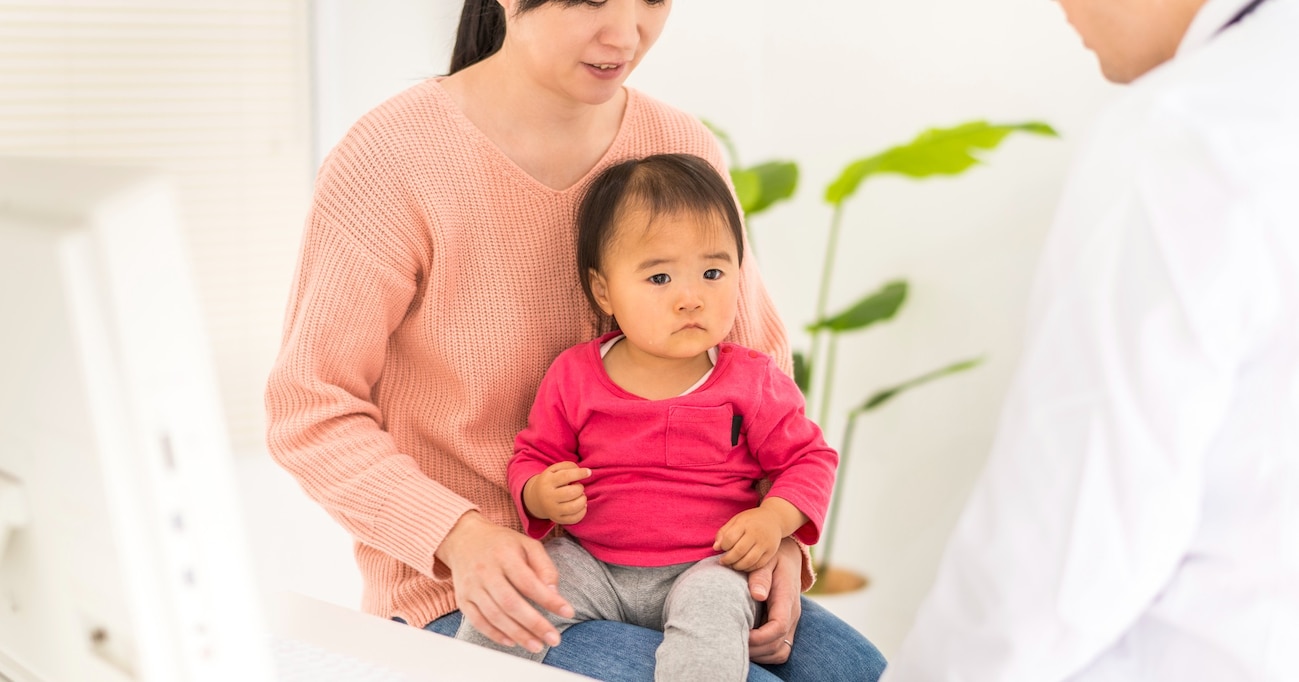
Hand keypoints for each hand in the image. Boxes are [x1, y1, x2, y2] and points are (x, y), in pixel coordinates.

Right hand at [434, 511, 574, 652]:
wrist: (464, 539)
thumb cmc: (502, 544)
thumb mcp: (527, 544)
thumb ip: (544, 566)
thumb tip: (554, 592)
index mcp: (504, 555)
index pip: (529, 582)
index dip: (549, 599)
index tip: (568, 612)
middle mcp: (485, 571)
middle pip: (510, 603)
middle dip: (534, 624)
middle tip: (554, 639)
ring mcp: (471, 587)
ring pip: (494, 616)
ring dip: (517, 634)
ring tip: (537, 645)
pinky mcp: (463, 599)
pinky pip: (478, 622)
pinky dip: (495, 635)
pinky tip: (513, 642)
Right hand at [522, 462, 589, 524]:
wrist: (536, 499)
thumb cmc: (551, 481)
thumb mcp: (554, 469)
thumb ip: (568, 466)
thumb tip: (582, 471)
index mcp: (547, 482)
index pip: (565, 476)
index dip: (579, 473)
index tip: (588, 472)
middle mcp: (548, 497)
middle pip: (571, 493)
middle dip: (580, 488)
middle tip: (578, 487)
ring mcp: (552, 510)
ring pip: (573, 507)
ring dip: (582, 500)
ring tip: (581, 496)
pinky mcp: (558, 519)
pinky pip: (574, 519)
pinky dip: (582, 511)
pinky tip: (582, 505)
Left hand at [714, 506, 782, 571]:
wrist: (774, 518)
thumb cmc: (751, 520)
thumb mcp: (736, 520)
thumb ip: (724, 532)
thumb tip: (716, 547)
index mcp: (745, 524)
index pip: (730, 538)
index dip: (723, 546)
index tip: (721, 548)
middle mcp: (756, 533)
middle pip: (739, 551)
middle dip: (728, 559)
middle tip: (723, 561)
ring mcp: (765, 543)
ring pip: (749, 561)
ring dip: (737, 566)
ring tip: (732, 565)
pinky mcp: (771, 552)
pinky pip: (758, 565)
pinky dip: (748, 568)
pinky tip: (742, 566)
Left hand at [746, 537, 802, 664]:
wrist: (788, 557)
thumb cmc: (772, 557)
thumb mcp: (766, 560)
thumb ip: (761, 576)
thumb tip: (757, 594)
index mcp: (787, 598)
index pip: (779, 626)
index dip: (760, 637)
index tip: (741, 635)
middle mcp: (792, 614)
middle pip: (778, 645)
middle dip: (755, 649)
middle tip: (731, 644)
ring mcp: (791, 623)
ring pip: (780, 652)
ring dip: (759, 655)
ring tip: (737, 647)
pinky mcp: (786, 628)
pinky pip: (780, 650)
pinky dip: (765, 654)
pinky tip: (747, 646)